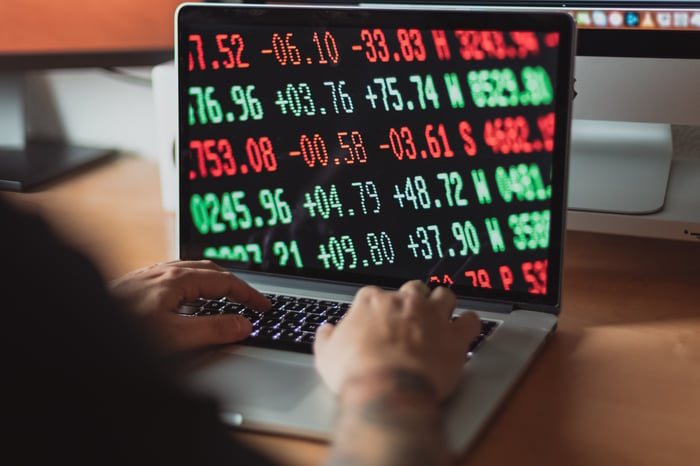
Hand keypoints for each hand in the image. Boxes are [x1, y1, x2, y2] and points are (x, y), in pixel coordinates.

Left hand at [110, 260, 269, 352]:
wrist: (79, 332)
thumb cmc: (122, 334)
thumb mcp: (175, 338)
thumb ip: (213, 330)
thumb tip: (242, 324)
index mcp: (176, 279)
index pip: (224, 280)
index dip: (248, 293)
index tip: (264, 306)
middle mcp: (162, 272)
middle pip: (209, 269)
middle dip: (234, 283)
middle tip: (250, 301)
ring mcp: (148, 277)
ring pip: (191, 271)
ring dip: (214, 282)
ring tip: (227, 298)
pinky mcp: (138, 286)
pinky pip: (176, 277)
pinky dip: (195, 285)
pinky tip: (189, 301)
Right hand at [314, 280, 479, 399]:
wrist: (387, 387)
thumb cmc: (357, 371)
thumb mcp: (326, 356)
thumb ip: (326, 338)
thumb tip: (326, 332)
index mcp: (372, 302)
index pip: (374, 294)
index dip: (377, 308)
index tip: (378, 319)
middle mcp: (404, 302)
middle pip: (412, 289)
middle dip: (413, 300)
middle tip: (411, 315)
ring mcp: (432, 316)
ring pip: (444, 296)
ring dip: (443, 303)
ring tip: (441, 313)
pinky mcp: (454, 336)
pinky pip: (471, 321)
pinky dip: (470, 323)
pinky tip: (467, 327)